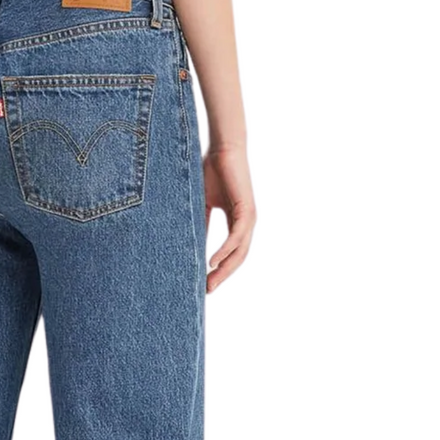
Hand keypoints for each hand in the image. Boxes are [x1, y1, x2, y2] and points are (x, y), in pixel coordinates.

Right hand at [202, 143, 254, 290]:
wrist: (223, 148)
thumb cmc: (211, 171)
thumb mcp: (202, 205)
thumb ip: (200, 224)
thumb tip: (190, 246)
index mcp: (236, 222)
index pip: (230, 252)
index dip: (219, 269)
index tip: (204, 284)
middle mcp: (246, 223)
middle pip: (237, 258)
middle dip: (222, 276)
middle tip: (207, 291)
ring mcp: (248, 218)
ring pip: (239, 252)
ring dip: (224, 269)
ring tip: (210, 282)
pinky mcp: (247, 210)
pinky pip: (237, 238)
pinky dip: (226, 251)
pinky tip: (213, 262)